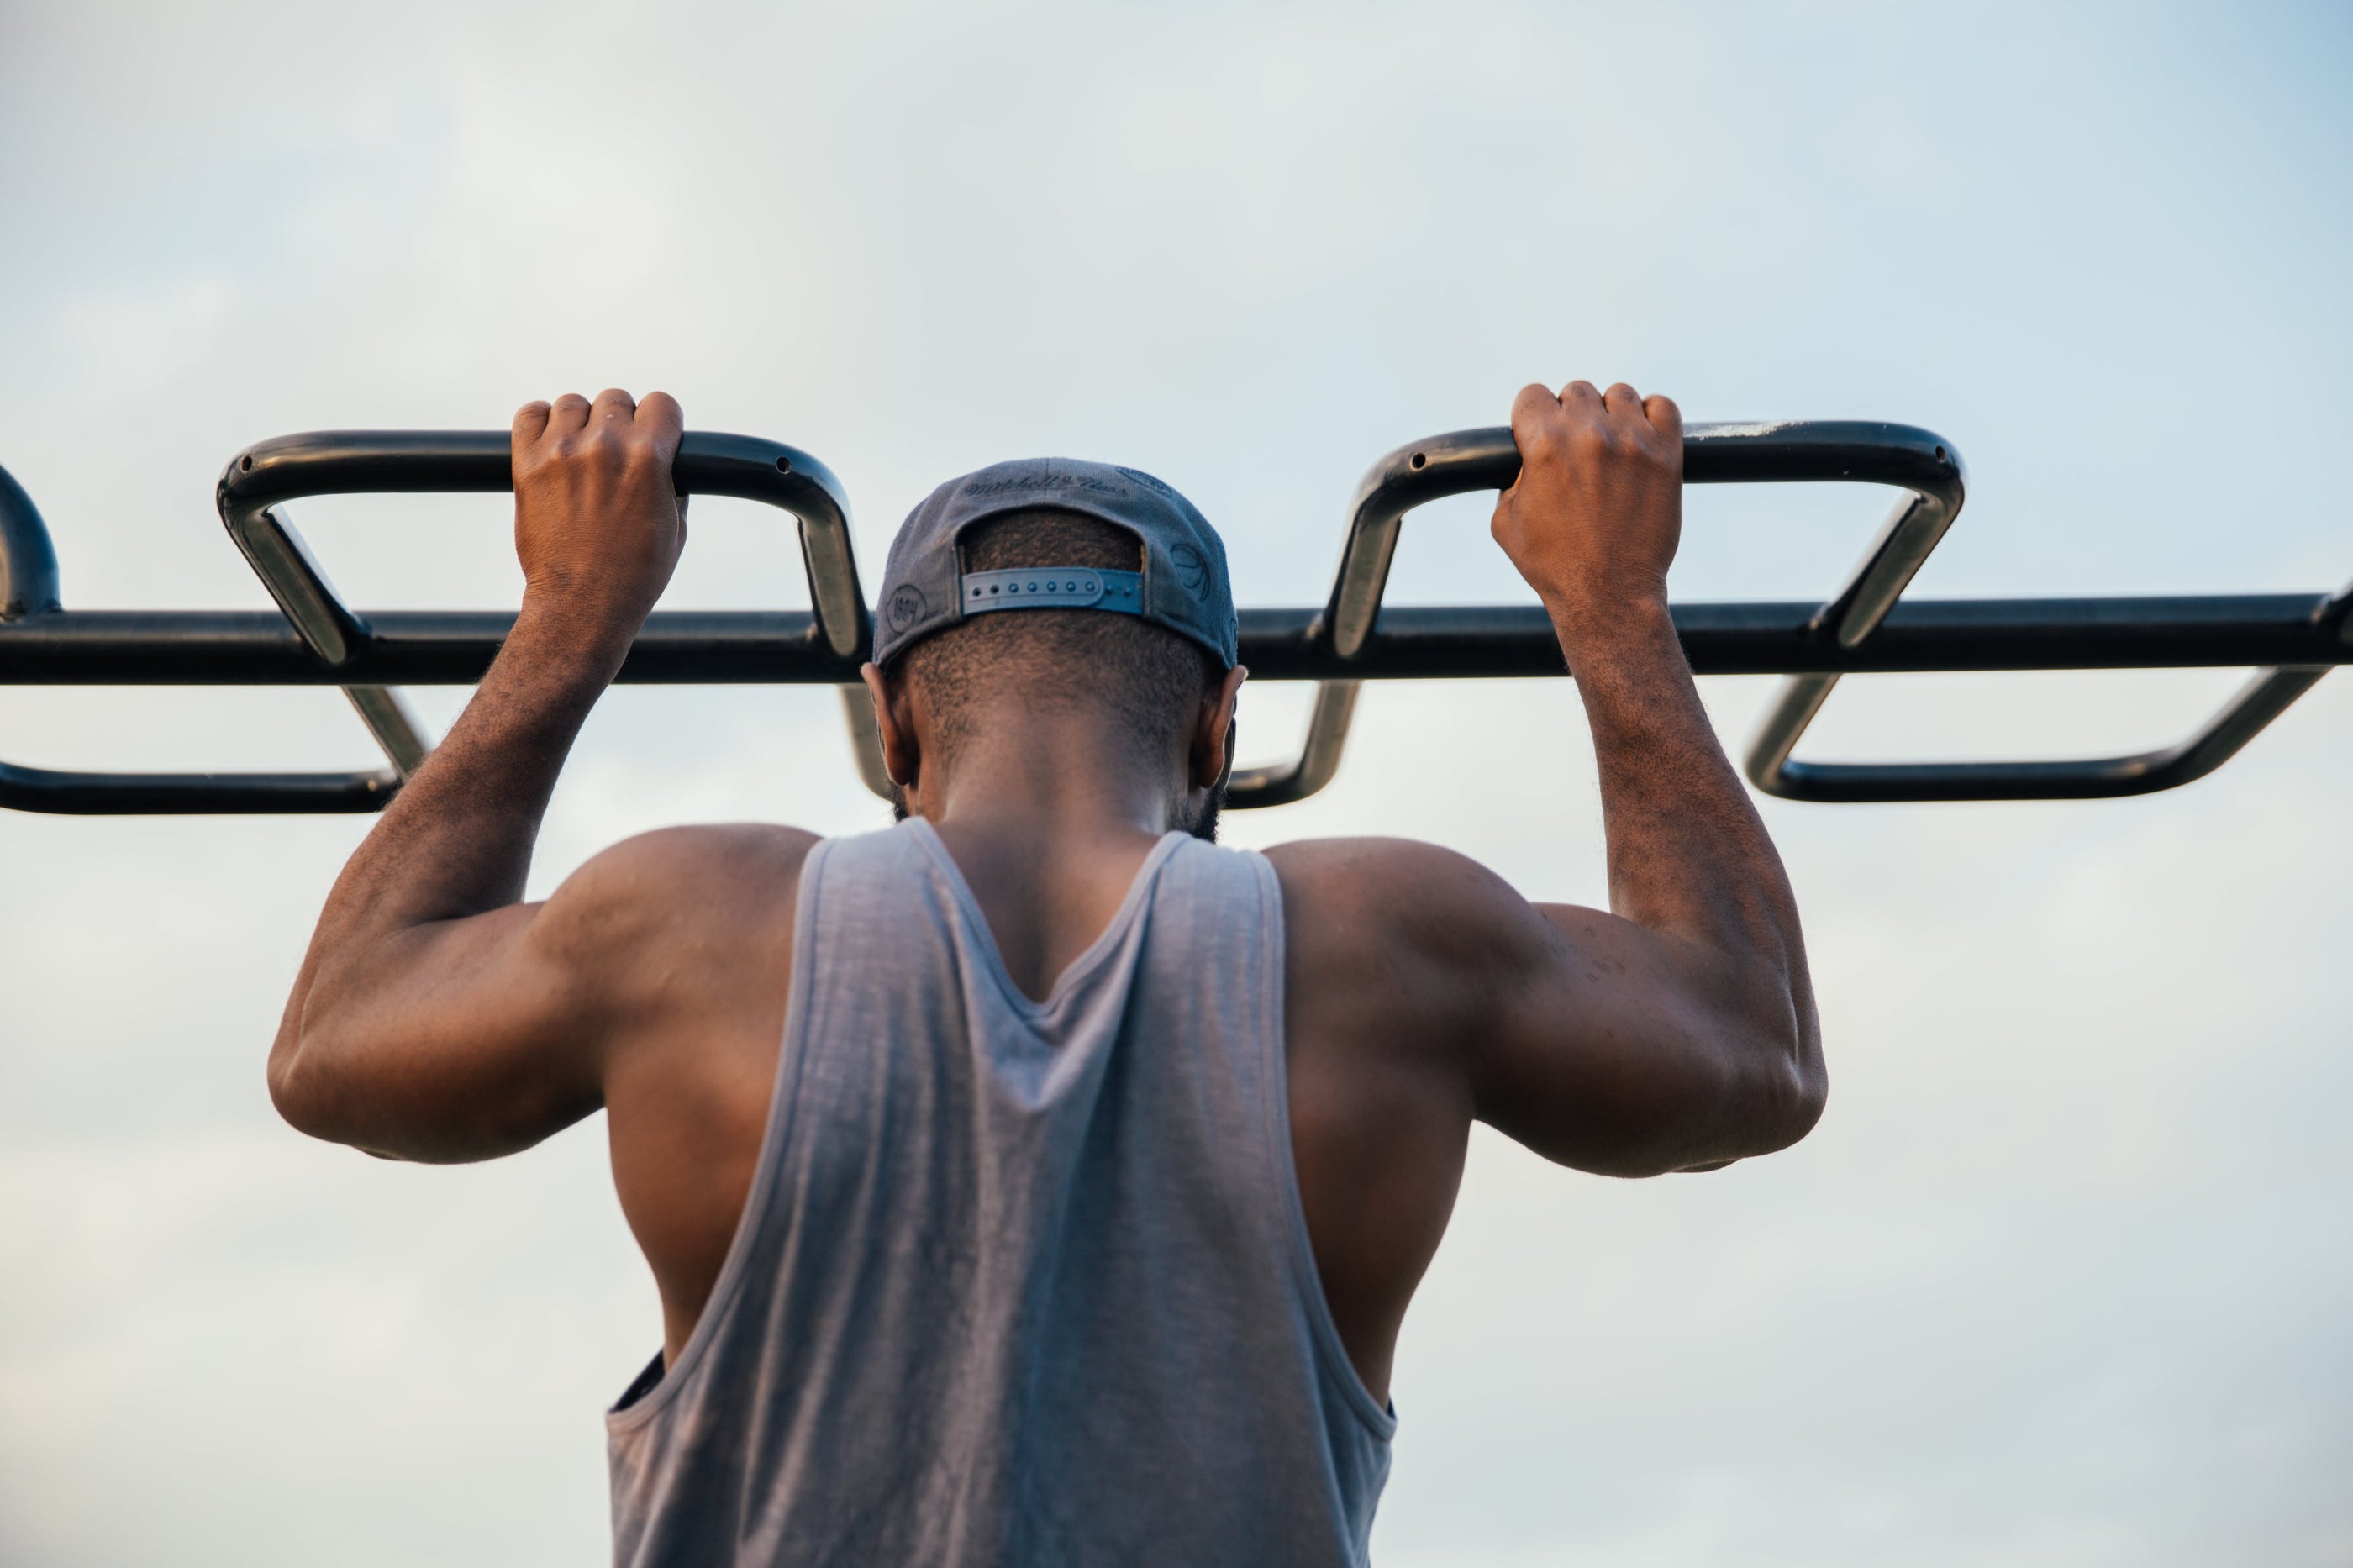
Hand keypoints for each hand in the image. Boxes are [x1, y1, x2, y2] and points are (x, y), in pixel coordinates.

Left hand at [510, 389, 687, 639]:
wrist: (583, 604)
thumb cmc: (634, 574)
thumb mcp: (675, 527)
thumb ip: (671, 483)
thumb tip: (666, 459)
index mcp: (650, 457)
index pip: (662, 403)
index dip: (661, 421)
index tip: (654, 436)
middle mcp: (605, 446)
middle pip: (615, 400)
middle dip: (620, 423)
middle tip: (615, 455)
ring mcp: (562, 452)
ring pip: (572, 404)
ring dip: (580, 423)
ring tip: (580, 454)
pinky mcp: (527, 464)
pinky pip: (529, 414)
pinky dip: (540, 422)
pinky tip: (550, 443)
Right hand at [1491, 381, 1681, 628]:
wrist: (1608, 594)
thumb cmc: (1554, 565)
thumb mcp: (1505, 522)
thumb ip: (1511, 479)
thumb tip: (1526, 460)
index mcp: (1545, 446)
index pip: (1533, 395)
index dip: (1531, 417)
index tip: (1538, 436)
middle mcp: (1589, 435)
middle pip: (1576, 391)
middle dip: (1570, 416)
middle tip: (1574, 452)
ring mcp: (1633, 441)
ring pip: (1619, 395)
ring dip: (1610, 415)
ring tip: (1609, 448)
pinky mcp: (1667, 455)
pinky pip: (1663, 407)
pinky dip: (1651, 417)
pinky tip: (1640, 441)